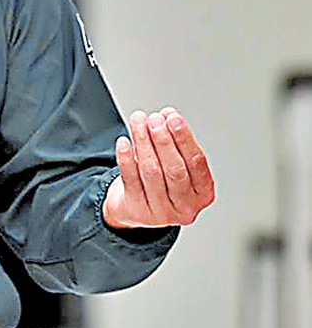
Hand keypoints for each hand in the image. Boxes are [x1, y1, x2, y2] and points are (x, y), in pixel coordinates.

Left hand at [102, 108, 214, 229]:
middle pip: (174, 168)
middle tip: (154, 119)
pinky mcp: (136, 210)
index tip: (173, 118)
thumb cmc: (163, 184)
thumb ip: (177, 142)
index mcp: (203, 194)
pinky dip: (126, 157)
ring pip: (151, 171)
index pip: (197, 163)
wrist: (138, 209)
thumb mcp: (178, 165)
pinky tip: (124, 141)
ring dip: (143, 142)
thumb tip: (168, 115)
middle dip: (163, 140)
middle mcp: (185, 207)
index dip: (184, 138)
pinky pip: (130, 179)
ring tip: (139, 122)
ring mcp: (160, 212)